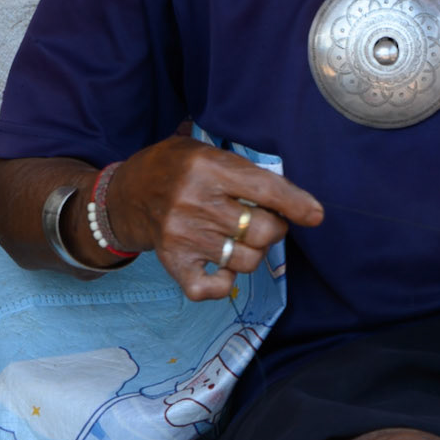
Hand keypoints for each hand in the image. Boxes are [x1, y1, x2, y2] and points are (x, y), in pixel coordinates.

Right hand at [101, 137, 323, 302]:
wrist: (123, 195)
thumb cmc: (174, 169)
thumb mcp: (204, 151)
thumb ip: (244, 171)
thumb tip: (295, 200)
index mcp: (207, 168)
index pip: (266, 190)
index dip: (297, 204)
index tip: (316, 215)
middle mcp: (195, 202)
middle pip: (263, 231)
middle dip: (275, 228)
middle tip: (264, 222)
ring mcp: (184, 236)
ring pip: (248, 259)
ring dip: (254, 252)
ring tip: (240, 238)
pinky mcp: (174, 262)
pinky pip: (214, 288)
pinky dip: (227, 281)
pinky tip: (224, 266)